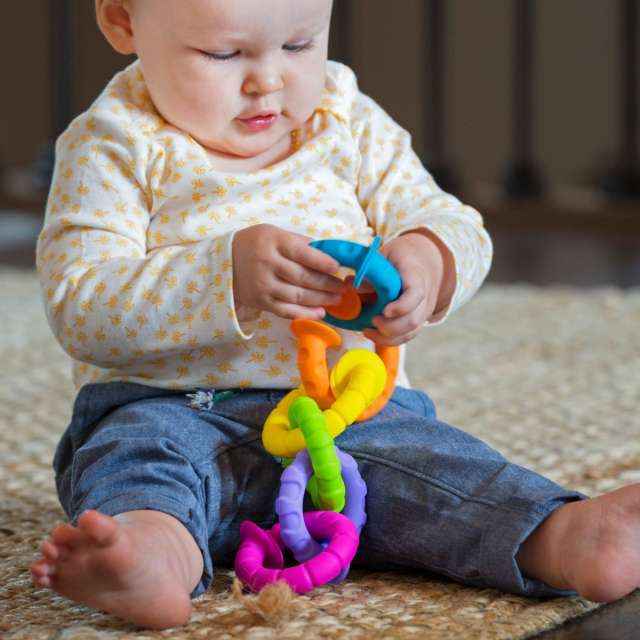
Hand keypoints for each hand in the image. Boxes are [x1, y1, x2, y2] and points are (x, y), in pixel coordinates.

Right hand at [232, 224, 344, 319]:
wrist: (223, 263)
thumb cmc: (254, 244)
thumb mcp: (273, 233)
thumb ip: (298, 242)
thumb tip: (327, 252)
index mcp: (273, 242)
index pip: (302, 253)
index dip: (322, 262)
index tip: (338, 267)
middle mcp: (268, 264)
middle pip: (302, 277)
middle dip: (326, 284)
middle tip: (343, 288)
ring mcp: (264, 285)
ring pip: (297, 295)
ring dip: (320, 299)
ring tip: (336, 299)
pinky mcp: (261, 302)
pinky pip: (286, 310)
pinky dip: (305, 313)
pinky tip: (320, 313)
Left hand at [362, 231, 453, 345]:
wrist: (423, 261)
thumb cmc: (401, 258)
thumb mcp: (386, 256)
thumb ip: (371, 272)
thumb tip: (350, 285)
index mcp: (416, 276)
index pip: (416, 294)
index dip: (402, 306)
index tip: (385, 311)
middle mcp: (425, 297)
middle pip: (413, 320)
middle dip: (390, 327)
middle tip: (371, 321)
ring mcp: (423, 311)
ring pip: (411, 332)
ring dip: (388, 337)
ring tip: (367, 331)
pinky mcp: (417, 320)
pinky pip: (406, 336)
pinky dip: (389, 339)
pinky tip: (372, 333)